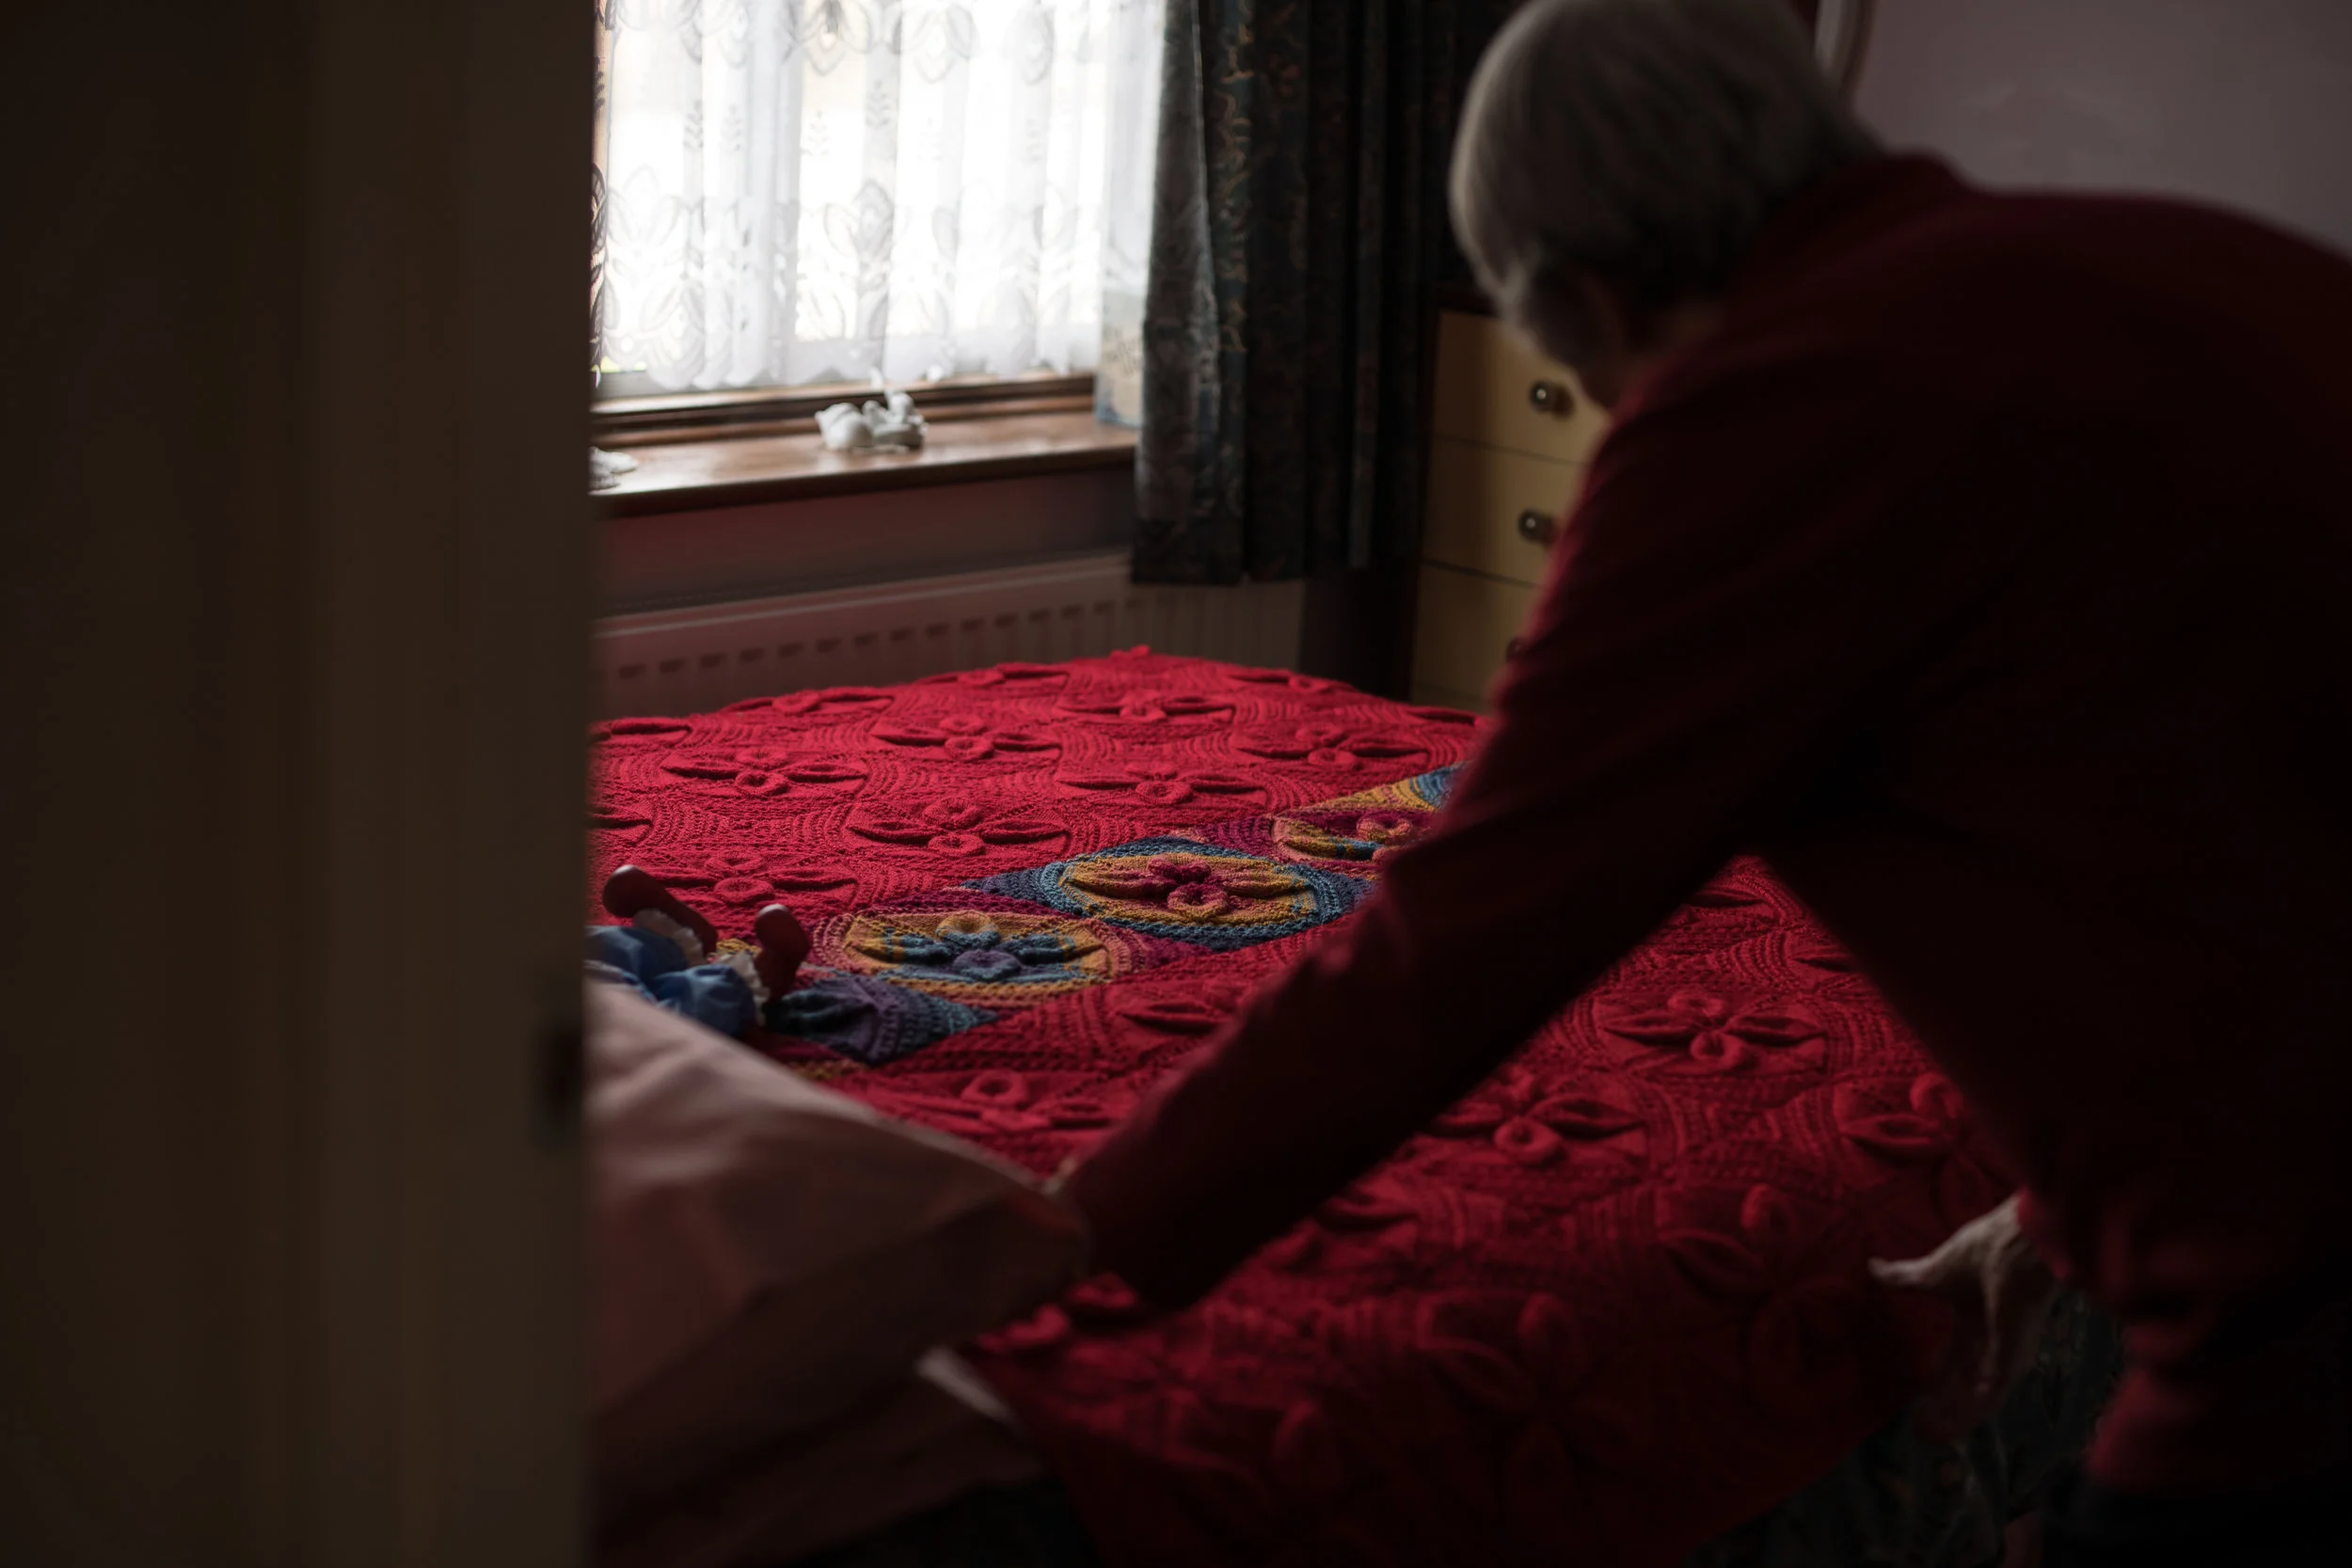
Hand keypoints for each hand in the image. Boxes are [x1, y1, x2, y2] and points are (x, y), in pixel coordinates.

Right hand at [1869, 1194, 2058, 1441]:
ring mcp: (2002, 1351)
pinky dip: (1975, 1411)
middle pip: (1963, 1382)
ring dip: (1955, 1416)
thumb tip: (1872, 1266)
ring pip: (1976, 1395)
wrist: (2015, 1249)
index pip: (1953, 1354)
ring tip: (1931, 1435)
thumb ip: (1903, 1276)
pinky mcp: (2010, 1359)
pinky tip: (1956, 1427)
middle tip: (1920, 1427)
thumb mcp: (1934, 1271)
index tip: (1920, 1390)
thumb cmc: (1982, 1254)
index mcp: (1973, 1315)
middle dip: (1942, 1404)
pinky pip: (1992, 1394)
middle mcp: (1990, 1338)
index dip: (1937, 1374)